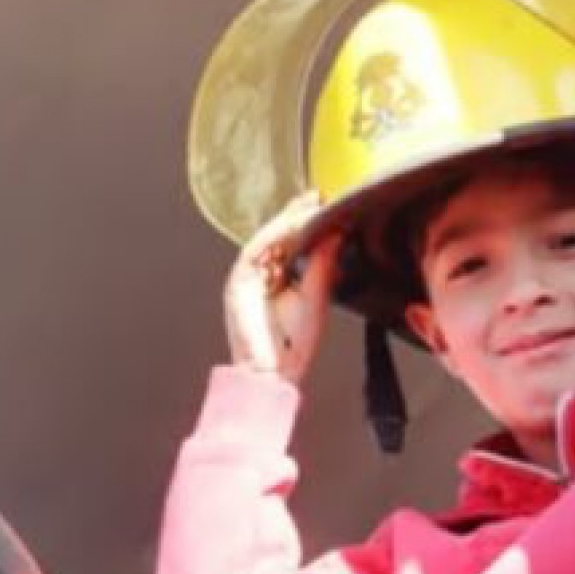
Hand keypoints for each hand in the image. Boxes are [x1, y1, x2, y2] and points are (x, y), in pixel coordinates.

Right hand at [224, 195, 338, 384]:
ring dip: (287, 222)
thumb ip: (323, 266)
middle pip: (277, 237)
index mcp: (278, 280)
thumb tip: (337, 234)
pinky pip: (255, 251)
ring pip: (266, 239)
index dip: (306, 223)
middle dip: (296, 215)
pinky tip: (292, 226)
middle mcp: (260, 276)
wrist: (274, 376)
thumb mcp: (316, 298)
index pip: (291, 244)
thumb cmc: (294, 348)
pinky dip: (273, 237)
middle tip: (317, 197)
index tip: (325, 205)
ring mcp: (246, 279)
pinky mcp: (237, 284)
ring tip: (309, 208)